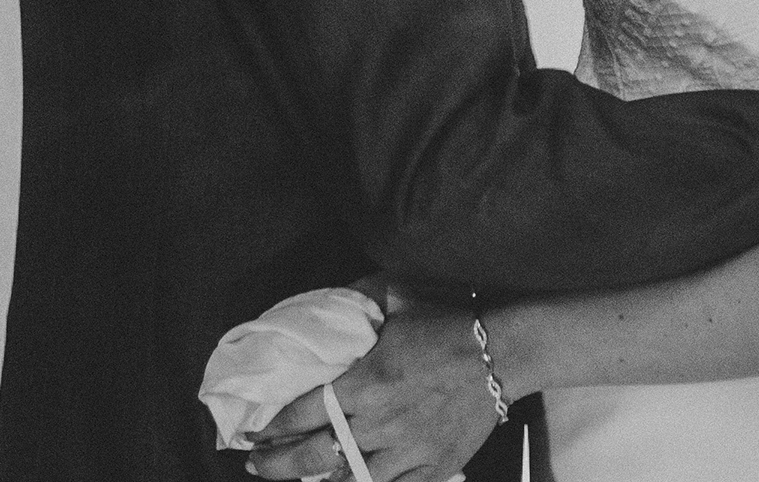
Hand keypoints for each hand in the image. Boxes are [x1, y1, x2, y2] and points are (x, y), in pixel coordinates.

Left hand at [243, 297, 501, 481]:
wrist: (504, 352)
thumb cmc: (450, 322)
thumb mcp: (399, 295)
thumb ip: (360, 297)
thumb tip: (331, 300)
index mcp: (366, 380)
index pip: (304, 411)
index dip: (273, 425)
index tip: (254, 431)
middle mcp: (379, 421)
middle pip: (314, 455)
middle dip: (278, 463)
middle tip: (257, 464)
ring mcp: (405, 450)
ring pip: (348, 479)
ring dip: (316, 481)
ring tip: (296, 478)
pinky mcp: (431, 467)